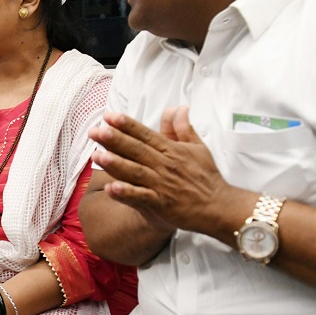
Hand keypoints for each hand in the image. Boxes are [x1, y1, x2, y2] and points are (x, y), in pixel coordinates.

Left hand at [90, 107, 248, 237]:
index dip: (127, 125)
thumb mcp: (198, 148)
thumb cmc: (207, 177)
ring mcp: (162, 184)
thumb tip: (178, 108)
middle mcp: (165, 165)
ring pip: (136, 171)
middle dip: (115, 140)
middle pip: (136, 150)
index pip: (146, 134)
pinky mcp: (162, 203)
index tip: (109, 116)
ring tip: (96, 156)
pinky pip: (141, 197)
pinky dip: (126, 193)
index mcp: (172, 150)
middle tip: (96, 131)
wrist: (219, 207)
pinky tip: (110, 188)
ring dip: (116, 164)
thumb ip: (183, 128)